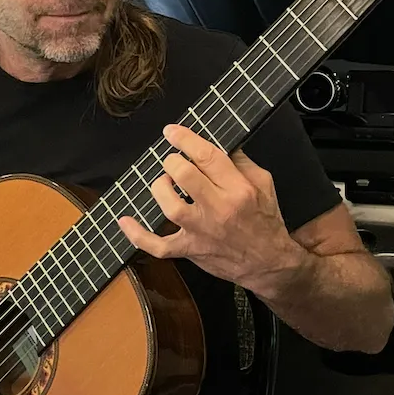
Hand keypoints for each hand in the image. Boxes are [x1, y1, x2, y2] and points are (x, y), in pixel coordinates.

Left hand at [118, 124, 307, 294]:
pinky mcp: (190, 249)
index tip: (172, 132)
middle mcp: (219, 209)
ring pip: (170, 206)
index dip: (185, 139)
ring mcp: (201, 231)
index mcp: (238, 190)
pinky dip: (138, 235)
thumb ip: (240, 162)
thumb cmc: (265, 221)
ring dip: (160, 188)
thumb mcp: (263, 184)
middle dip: (173, 161)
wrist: (268, 263)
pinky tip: (125, 221)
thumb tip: (218, 142)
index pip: (207, 156)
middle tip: (174, 162)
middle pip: (184, 176)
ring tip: (165, 183)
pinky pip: (158, 246)